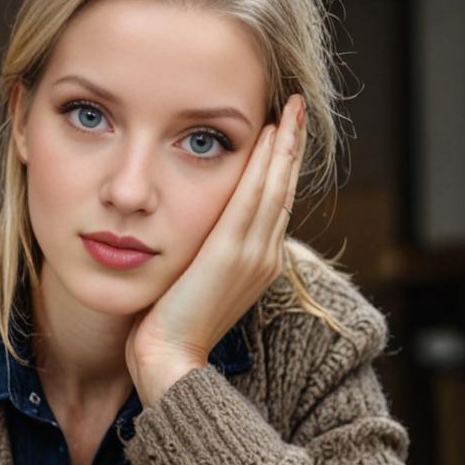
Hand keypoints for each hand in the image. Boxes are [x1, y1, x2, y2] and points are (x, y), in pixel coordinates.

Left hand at [126, 93, 306, 406]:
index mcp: (257, 264)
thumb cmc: (170, 325)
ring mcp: (253, 254)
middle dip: (291, 145)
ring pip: (275, 186)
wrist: (169, 358)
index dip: (280, 166)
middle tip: (295, 105)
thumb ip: (203, 256)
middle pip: (283, 189)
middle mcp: (263, 256)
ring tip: (290, 107)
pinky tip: (270, 133)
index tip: (282, 132)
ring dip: (284, 143)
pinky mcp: (232, 252)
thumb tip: (193, 235)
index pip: (273, 203)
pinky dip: (265, 163)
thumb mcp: (193, 283)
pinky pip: (254, 195)